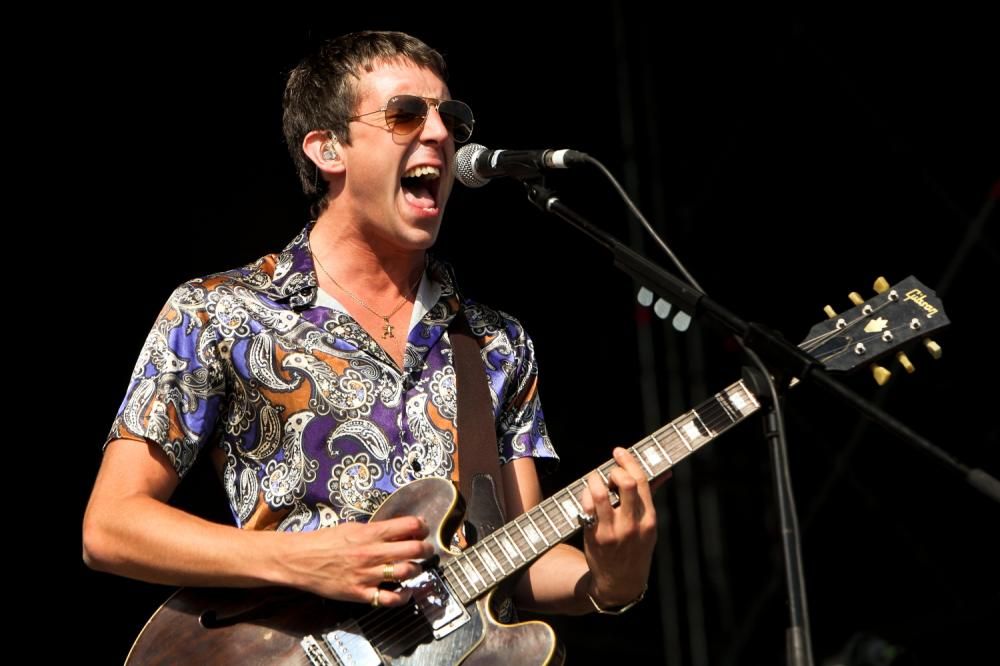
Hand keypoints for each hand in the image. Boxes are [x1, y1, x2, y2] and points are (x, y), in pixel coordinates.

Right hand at [282, 516, 433, 606]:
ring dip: (417, 570)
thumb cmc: (324, 541)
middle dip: (426, 549)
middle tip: (426, 549)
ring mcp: (367, 574)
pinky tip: (405, 592)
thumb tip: (398, 530)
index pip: (408, 525)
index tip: (423, 529)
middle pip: (414, 549)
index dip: (422, 527)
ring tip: (415, 568)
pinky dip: (403, 597)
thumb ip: (376, 530)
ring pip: (406, 572)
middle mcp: (372, 553)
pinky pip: (389, 599)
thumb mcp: (352, 527)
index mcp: (370, 533)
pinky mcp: (360, 593)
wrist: (300, 559)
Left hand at [580, 447, 657, 607]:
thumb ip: (650, 496)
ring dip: (594, 481)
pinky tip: (587, 499)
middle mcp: (633, 525)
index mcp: (649, 519)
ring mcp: (613, 531)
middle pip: (625, 484)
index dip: (629, 462)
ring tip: (594, 483)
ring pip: (600, 493)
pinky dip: (585, 497)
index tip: (619, 451)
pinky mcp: (595, 537)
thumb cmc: (635, 549)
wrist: (620, 583)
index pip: (642, 482)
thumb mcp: (648, 526)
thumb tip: (665, 471)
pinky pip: (586, 507)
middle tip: (608, 473)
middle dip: (614, 471)